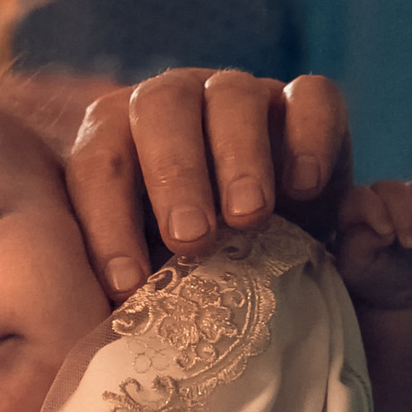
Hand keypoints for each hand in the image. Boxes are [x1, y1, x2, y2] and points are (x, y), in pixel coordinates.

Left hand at [66, 67, 351, 300]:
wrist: (275, 248)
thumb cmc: (194, 266)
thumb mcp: (155, 274)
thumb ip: (129, 279)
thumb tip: (111, 318)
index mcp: (120, 137)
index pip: (99, 162)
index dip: (107, 220)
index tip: (128, 284)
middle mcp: (175, 102)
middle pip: (160, 106)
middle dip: (174, 174)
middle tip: (192, 239)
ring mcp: (241, 94)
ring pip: (234, 96)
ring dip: (238, 156)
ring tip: (248, 218)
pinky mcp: (305, 102)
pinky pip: (312, 97)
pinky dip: (310, 135)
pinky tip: (305, 187)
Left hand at [335, 177, 411, 309]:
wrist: (408, 292)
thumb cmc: (375, 277)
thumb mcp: (357, 268)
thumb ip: (359, 245)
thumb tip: (385, 227)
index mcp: (355, 211)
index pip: (359, 196)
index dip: (374, 209)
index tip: (388, 234)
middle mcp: (381, 199)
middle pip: (393, 189)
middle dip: (406, 216)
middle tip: (411, 245)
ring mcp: (410, 201)